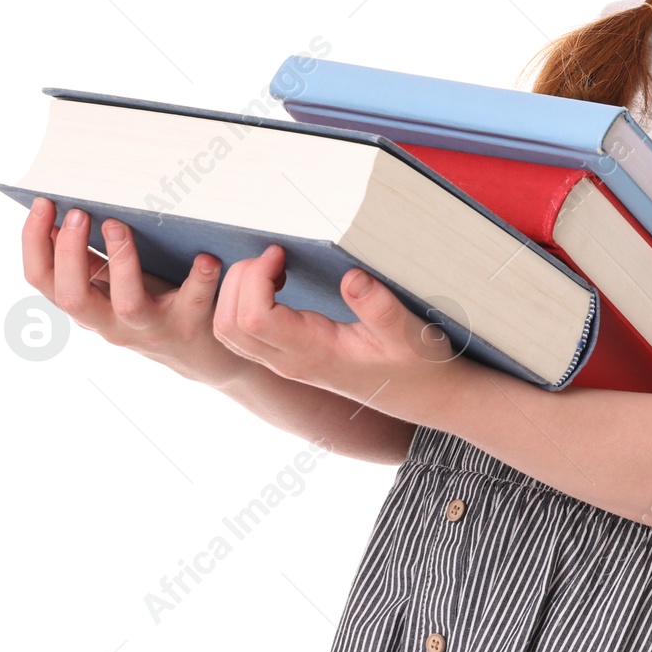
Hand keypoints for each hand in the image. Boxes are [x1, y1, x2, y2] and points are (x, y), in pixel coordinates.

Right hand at [20, 196, 253, 388]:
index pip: (43, 280)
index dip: (34, 242)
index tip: (42, 202)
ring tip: (119, 224)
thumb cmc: (154, 306)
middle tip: (79, 213)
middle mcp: (111, 322)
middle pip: (73, 298)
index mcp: (87, 307)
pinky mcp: (190, 326)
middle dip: (70, 254)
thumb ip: (89, 260)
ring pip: (127, 303)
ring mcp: (151, 327)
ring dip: (121, 261)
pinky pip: (194, 302)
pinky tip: (206, 257)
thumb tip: (59, 217)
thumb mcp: (114, 286)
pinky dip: (200, 279)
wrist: (202, 355)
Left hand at [211, 244, 443, 408]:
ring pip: (229, 332)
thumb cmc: (417, 364)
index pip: (254, 318)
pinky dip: (245, 302)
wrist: (423, 398)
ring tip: (275, 268)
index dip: (255, 279)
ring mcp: (286, 363)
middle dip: (238, 281)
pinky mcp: (289, 358)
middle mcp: (291, 363)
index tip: (280, 253)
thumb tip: (350, 276)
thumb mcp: (408, 331)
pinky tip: (279, 283)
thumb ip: (379, 306)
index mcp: (315, 353)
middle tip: (274, 255)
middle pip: (229, 326)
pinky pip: (244, 334)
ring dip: (237, 292)